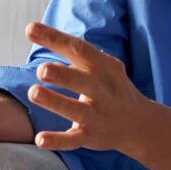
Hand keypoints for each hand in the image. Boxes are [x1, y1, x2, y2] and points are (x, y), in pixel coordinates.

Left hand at [25, 22, 150, 152]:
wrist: (140, 123)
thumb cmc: (109, 85)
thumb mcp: (100, 65)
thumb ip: (72, 51)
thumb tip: (33, 30)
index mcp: (103, 66)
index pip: (79, 48)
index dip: (54, 38)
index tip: (30, 29)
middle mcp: (102, 90)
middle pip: (81, 80)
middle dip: (61, 75)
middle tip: (41, 70)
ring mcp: (97, 115)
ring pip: (76, 109)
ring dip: (54, 101)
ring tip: (33, 92)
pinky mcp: (91, 137)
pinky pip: (73, 140)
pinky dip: (57, 140)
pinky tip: (39, 139)